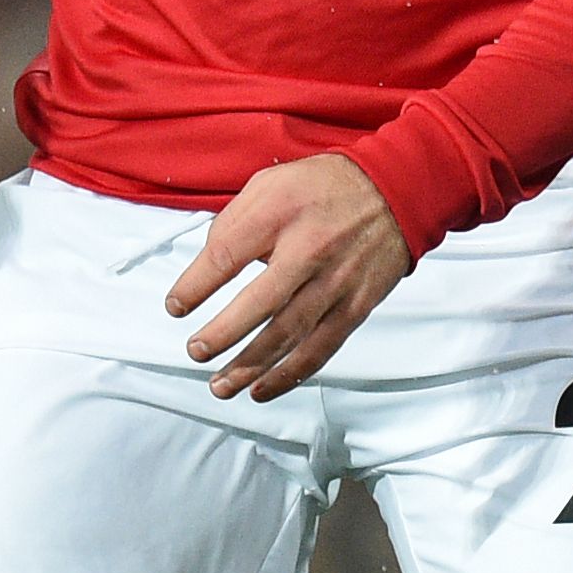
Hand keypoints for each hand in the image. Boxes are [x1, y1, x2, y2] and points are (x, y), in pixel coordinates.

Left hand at [165, 153, 410, 399]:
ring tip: (220, 385)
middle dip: (222, 334)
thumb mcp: (270, 183)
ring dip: (250, 366)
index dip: (194, 287)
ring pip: (288, 335)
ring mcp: (335, 283)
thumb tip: (208, 263)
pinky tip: (262, 389)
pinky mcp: (355, 307)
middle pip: (258, 303)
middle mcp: (309, 250)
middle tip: (196, 350)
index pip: (227, 255)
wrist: (396, 191)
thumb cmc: (326, 187)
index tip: (176, 306)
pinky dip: (289, 375)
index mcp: (280, 213)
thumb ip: (234, 220)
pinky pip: (320, 349)